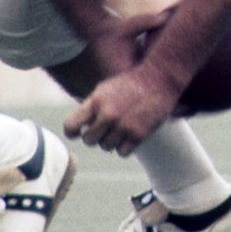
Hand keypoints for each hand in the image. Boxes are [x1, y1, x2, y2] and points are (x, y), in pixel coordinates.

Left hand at [64, 64, 179, 156]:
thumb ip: (90, 107)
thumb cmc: (130, 83)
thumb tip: (78, 127)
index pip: (70, 126)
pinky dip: (125, 146)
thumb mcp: (105, 88)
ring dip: (112, 140)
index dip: (73, 131)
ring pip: (106, 147)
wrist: (160, 78)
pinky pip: (122, 152)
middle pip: (89, 140)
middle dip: (95, 136)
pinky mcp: (139, 134)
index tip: (79, 131)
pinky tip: (130, 134)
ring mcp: (124, 125)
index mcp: (96, 101)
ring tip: (121, 127)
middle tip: (105, 128)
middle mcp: (108, 114)